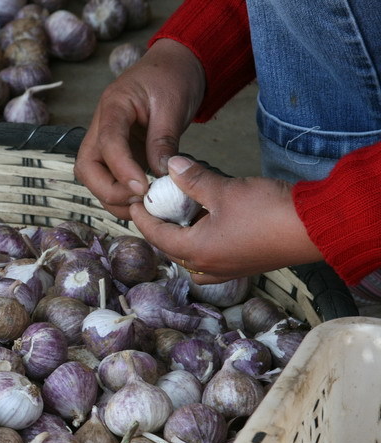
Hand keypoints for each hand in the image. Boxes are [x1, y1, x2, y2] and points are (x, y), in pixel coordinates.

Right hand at [74, 39, 205, 219]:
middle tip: (141, 198)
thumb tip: (160, 175)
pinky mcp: (117, 153)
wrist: (174, 66)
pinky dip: (122, 195)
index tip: (145, 187)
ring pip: (93, 177)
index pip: (107, 143)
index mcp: (113, 105)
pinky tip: (143, 200)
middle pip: (86, 167)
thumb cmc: (172, 78)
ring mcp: (105, 141)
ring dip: (113, 197)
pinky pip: (109, 179)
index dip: (123, 169)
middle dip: (108, 190)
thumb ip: (164, 140)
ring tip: (144, 204)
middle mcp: (101, 126)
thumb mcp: (173, 104)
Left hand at [129, 156, 323, 282]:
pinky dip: (202, 243)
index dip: (143, 218)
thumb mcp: (224, 189)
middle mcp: (208, 267)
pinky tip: (207, 224)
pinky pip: (212, 259)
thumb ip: (193, 179)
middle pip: (171, 249)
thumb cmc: (268, 211)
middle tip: (154, 207)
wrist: (315, 228)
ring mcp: (228, 270)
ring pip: (191, 257)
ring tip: (179, 215)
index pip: (156, 236)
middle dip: (160, 228)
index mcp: (196, 252)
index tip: (134, 202)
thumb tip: (172, 165)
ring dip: (182, 238)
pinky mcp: (244, 265)